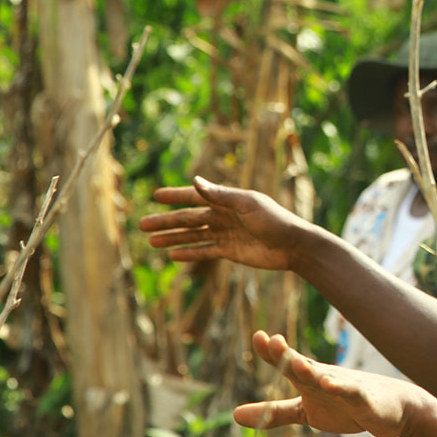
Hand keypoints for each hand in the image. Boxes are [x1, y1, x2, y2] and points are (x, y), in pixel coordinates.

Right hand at [138, 177, 304, 270]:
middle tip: (142, 225)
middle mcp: (224, 216)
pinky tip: (173, 255)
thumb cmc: (274, 220)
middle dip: (166, 221)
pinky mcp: (231, 251)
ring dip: (173, 238)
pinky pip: (205, 251)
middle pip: (189, 218)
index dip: (176, 196)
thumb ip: (220, 195)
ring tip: (151, 242)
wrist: (294, 246)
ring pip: (193, 235)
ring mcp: (226, 234)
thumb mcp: (247, 205)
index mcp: (228, 200)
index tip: (156, 195)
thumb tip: (195, 181)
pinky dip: (189, 253)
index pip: (196, 196)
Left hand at [233, 331, 423, 436]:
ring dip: (311, 370)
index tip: (257, 336)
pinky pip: (350, 392)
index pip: (287, 362)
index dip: (272, 351)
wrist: (390, 409)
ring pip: (325, 376)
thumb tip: (235, 415)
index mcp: (309, 378)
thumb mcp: (305, 412)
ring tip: (295, 363)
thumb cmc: (345, 405)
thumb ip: (273, 412)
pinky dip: (341, 387)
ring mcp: (344, 385)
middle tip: (271, 340)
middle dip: (287, 354)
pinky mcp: (362, 399)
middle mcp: (324, 376)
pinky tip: (330, 384)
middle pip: (303, 365)